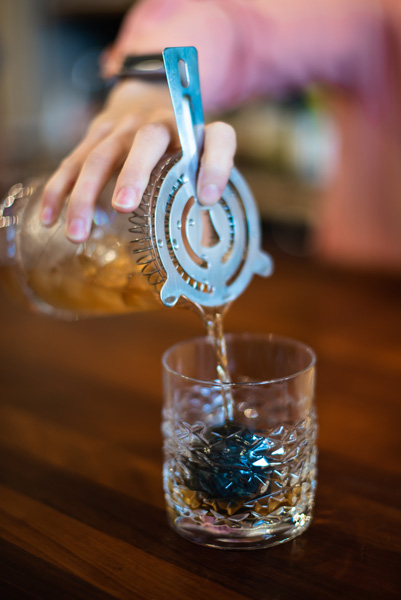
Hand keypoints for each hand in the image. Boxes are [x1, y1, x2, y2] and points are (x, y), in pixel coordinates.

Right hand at [40, 80, 235, 242]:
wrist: (151, 98)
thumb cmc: (181, 152)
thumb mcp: (197, 171)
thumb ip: (201, 210)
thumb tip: (196, 264)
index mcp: (197, 134)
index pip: (219, 138)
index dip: (217, 166)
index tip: (207, 199)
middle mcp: (162, 122)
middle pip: (147, 139)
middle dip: (134, 172)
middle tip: (123, 207)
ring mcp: (125, 126)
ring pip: (100, 155)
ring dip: (85, 195)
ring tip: (78, 236)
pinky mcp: (96, 133)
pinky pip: (73, 161)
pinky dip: (59, 190)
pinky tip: (50, 218)